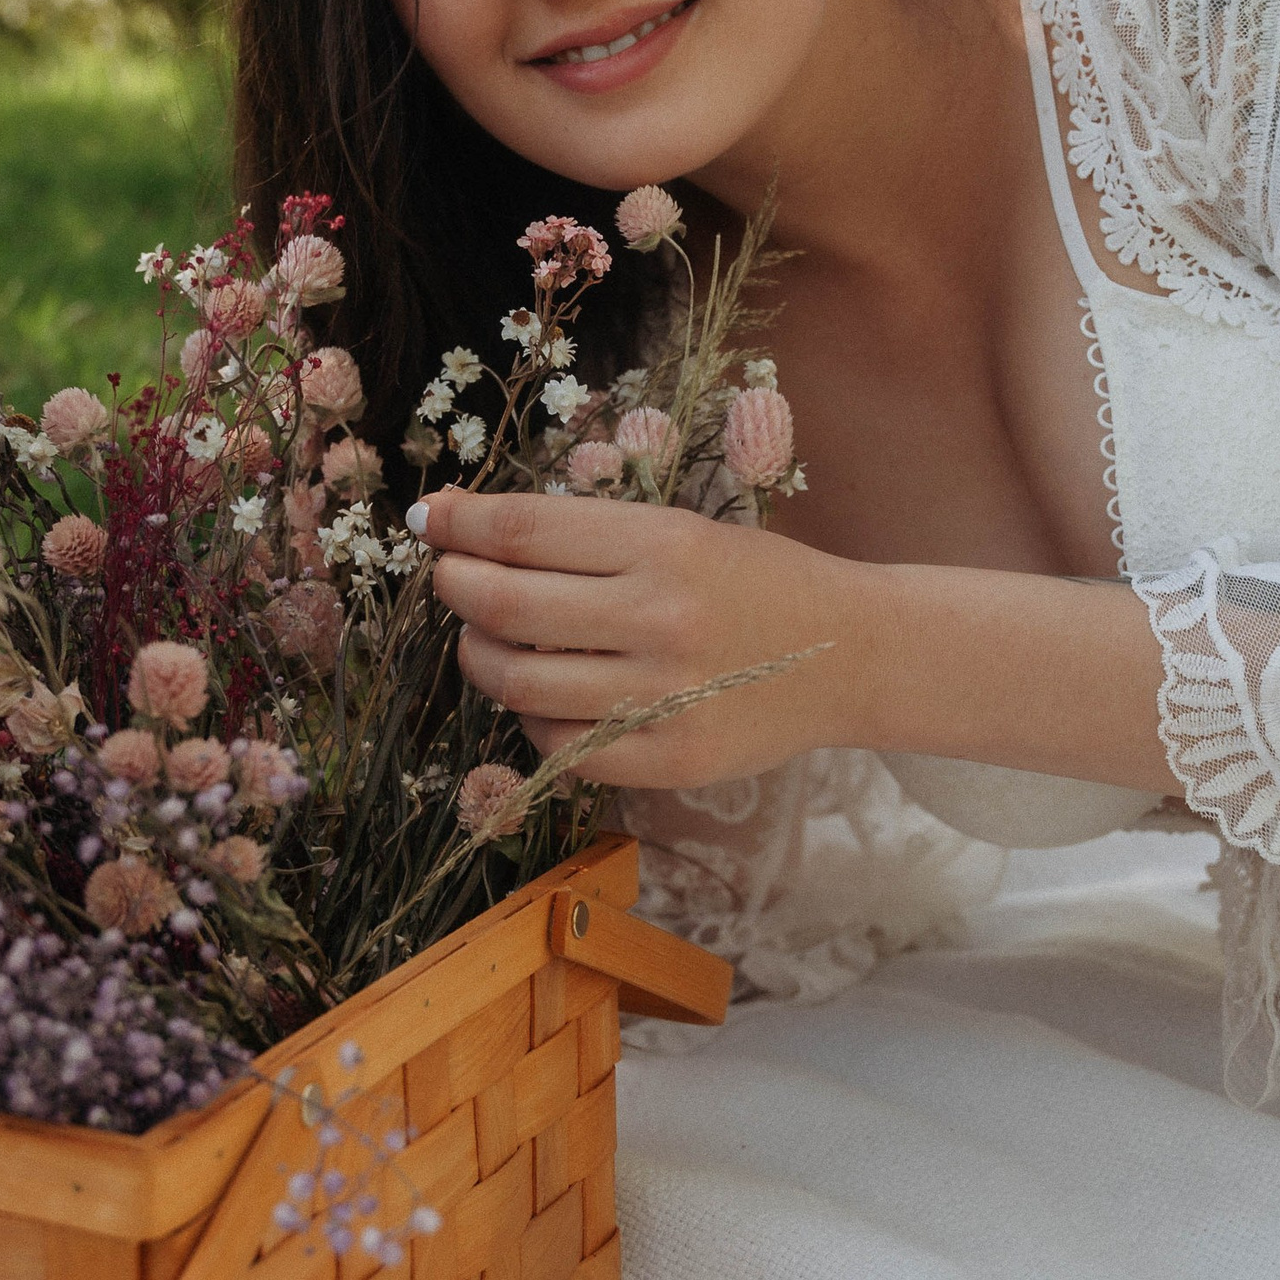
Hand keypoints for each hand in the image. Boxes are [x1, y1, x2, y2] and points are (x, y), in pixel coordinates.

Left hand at [410, 488, 867, 786]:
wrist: (850, 655)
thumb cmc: (755, 581)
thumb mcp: (681, 531)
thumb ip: (582, 533)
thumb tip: (463, 521)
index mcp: (664, 545)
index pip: (524, 531)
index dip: (459, 525)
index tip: (429, 518)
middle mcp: (660, 619)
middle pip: (504, 606)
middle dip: (455, 586)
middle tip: (450, 577)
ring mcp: (663, 697)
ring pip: (517, 682)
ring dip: (479, 654)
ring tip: (486, 638)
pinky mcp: (668, 761)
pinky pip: (558, 745)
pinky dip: (530, 717)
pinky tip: (542, 695)